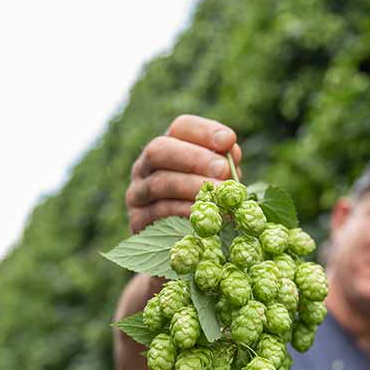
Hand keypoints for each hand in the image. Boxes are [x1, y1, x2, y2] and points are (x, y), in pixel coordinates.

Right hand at [125, 114, 241, 232]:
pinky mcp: (137, 220)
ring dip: (193, 187)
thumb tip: (232, 153)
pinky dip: (185, 212)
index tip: (229, 140)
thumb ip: (224, 165)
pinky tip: (206, 215)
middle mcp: (145, 166)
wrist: (182, 241)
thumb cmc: (206, 203)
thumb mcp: (217, 180)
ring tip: (221, 194)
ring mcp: (137, 193)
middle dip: (194, 158)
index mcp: (167, 147)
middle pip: (160, 150)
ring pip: (159, 183)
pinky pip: (159, 213)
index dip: (204, 131)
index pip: (181, 128)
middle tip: (223, 170)